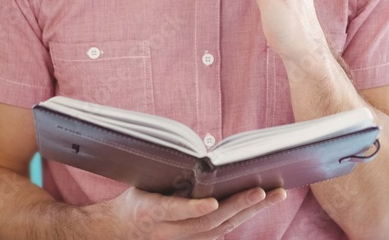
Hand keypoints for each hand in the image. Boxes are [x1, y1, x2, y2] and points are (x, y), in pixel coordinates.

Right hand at [87, 186, 285, 238]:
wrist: (113, 232)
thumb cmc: (131, 199)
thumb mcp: (142, 184)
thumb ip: (168, 176)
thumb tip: (201, 157)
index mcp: (147, 211)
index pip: (172, 211)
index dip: (193, 208)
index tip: (212, 203)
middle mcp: (164, 232)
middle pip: (207, 222)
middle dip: (239, 206)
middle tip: (265, 191)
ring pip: (219, 229)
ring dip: (248, 211)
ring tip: (275, 195)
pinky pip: (218, 232)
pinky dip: (239, 217)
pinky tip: (259, 203)